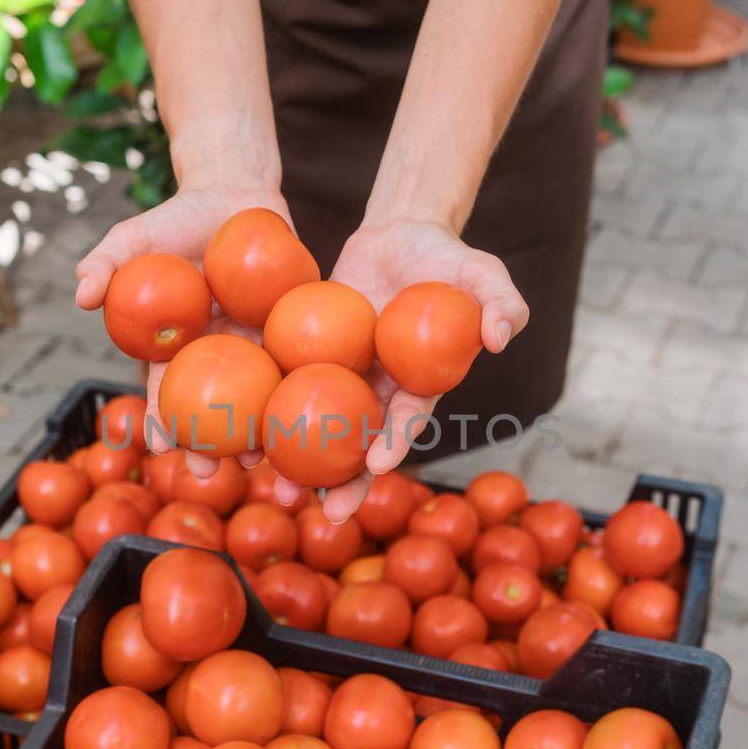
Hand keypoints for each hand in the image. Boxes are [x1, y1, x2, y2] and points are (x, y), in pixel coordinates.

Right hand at [76, 183, 290, 473]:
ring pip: (258, 400)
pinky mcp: (292, 332)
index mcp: (177, 347)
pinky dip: (301, 391)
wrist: (234, 196)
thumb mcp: (134, 237)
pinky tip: (307, 417)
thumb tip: (81, 295)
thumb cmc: (176, 220)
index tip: (159, 445)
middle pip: (212, 409)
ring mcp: (256, 348)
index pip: (166, 390)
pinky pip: (299, 365)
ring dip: (259, 434)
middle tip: (208, 475)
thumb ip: (106, 261)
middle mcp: (217, 357)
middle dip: (209, 446)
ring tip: (261, 464)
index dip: (161, 419)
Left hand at [273, 220, 528, 522]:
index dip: (396, 443)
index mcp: (419, 382)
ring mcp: (342, 376)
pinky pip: (288, 385)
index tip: (381, 465)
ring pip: (318, 427)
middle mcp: (379, 390)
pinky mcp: (311, 356)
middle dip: (349, 482)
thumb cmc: (448, 258)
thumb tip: (501, 338)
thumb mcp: (483, 273)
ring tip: (279, 490)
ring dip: (301, 462)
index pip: (407, 419)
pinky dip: (269, 410)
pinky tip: (245, 436)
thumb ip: (502, 303)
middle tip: (331, 513)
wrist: (400, 234)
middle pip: (362, 442)